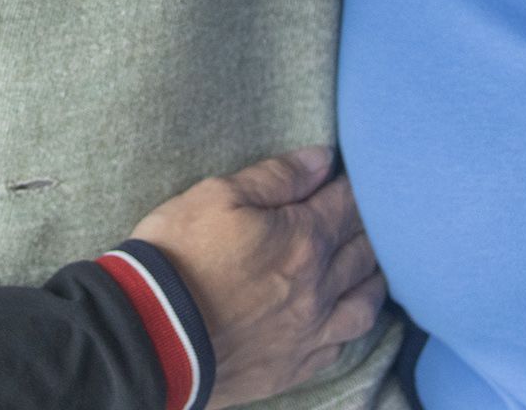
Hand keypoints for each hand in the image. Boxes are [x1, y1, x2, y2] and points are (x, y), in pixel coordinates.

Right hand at [129, 147, 385, 408]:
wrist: (152, 334)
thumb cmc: (179, 256)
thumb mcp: (217, 196)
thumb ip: (276, 177)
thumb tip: (323, 159)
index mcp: (303, 239)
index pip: (348, 204)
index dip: (355, 186)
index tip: (352, 176)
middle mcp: (318, 287)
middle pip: (364, 251)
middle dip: (370, 227)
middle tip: (368, 213)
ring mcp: (309, 331)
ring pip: (364, 303)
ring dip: (372, 278)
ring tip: (369, 265)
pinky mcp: (293, 366)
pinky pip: (341, 346)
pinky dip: (351, 326)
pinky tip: (343, 317)